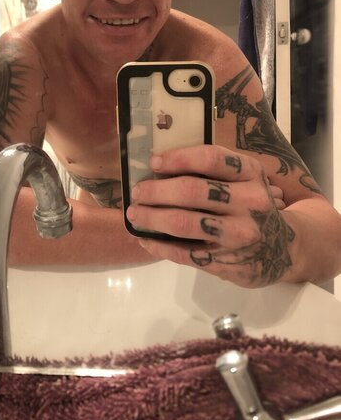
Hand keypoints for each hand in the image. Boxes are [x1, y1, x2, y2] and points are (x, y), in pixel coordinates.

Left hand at [126, 145, 294, 287]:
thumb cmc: (251, 207)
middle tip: (137, 192)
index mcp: (251, 174)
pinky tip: (145, 239)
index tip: (154, 163)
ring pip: (184, 223)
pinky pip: (183, 252)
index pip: (211, 159)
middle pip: (192, 191)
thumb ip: (213, 174)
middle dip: (156, 191)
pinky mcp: (226, 262)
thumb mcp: (245, 182)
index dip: (178, 158)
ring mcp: (238, 235)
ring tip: (135, 213)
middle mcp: (249, 203)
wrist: (284, 249)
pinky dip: (158, 245)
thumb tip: (159, 169)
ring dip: (152, 217)